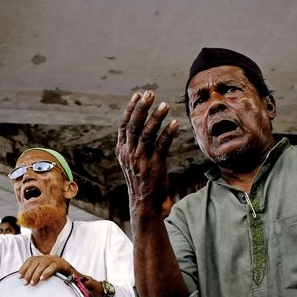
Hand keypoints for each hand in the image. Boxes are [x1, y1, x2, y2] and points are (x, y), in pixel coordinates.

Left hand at [18, 255, 77, 285]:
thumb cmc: (62, 280)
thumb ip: (38, 277)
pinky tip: (42, 278)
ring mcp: (57, 260)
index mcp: (45, 259)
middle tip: (25, 283)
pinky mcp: (64, 264)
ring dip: (36, 274)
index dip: (24, 268)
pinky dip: (47, 272)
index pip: (31, 260)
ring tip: (33, 283)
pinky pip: (54, 267)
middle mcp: (50, 257)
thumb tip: (25, 282)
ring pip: (43, 264)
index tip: (18, 277)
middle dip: (28, 272)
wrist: (79, 282)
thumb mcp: (48, 278)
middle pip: (35, 261)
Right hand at [116, 91, 178, 215]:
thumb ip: (133, 144)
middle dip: (142, 107)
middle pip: (134, 125)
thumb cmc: (140, 180)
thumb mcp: (131, 161)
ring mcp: (141, 160)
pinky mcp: (154, 166)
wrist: (144, 203)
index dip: (130, 109)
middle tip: (150, 93)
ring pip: (146, 133)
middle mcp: (129, 154)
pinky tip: (175, 124)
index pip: (124, 125)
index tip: (138, 95)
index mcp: (122, 150)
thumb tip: (140, 124)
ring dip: (156, 117)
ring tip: (165, 104)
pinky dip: (168, 133)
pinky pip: (161, 145)